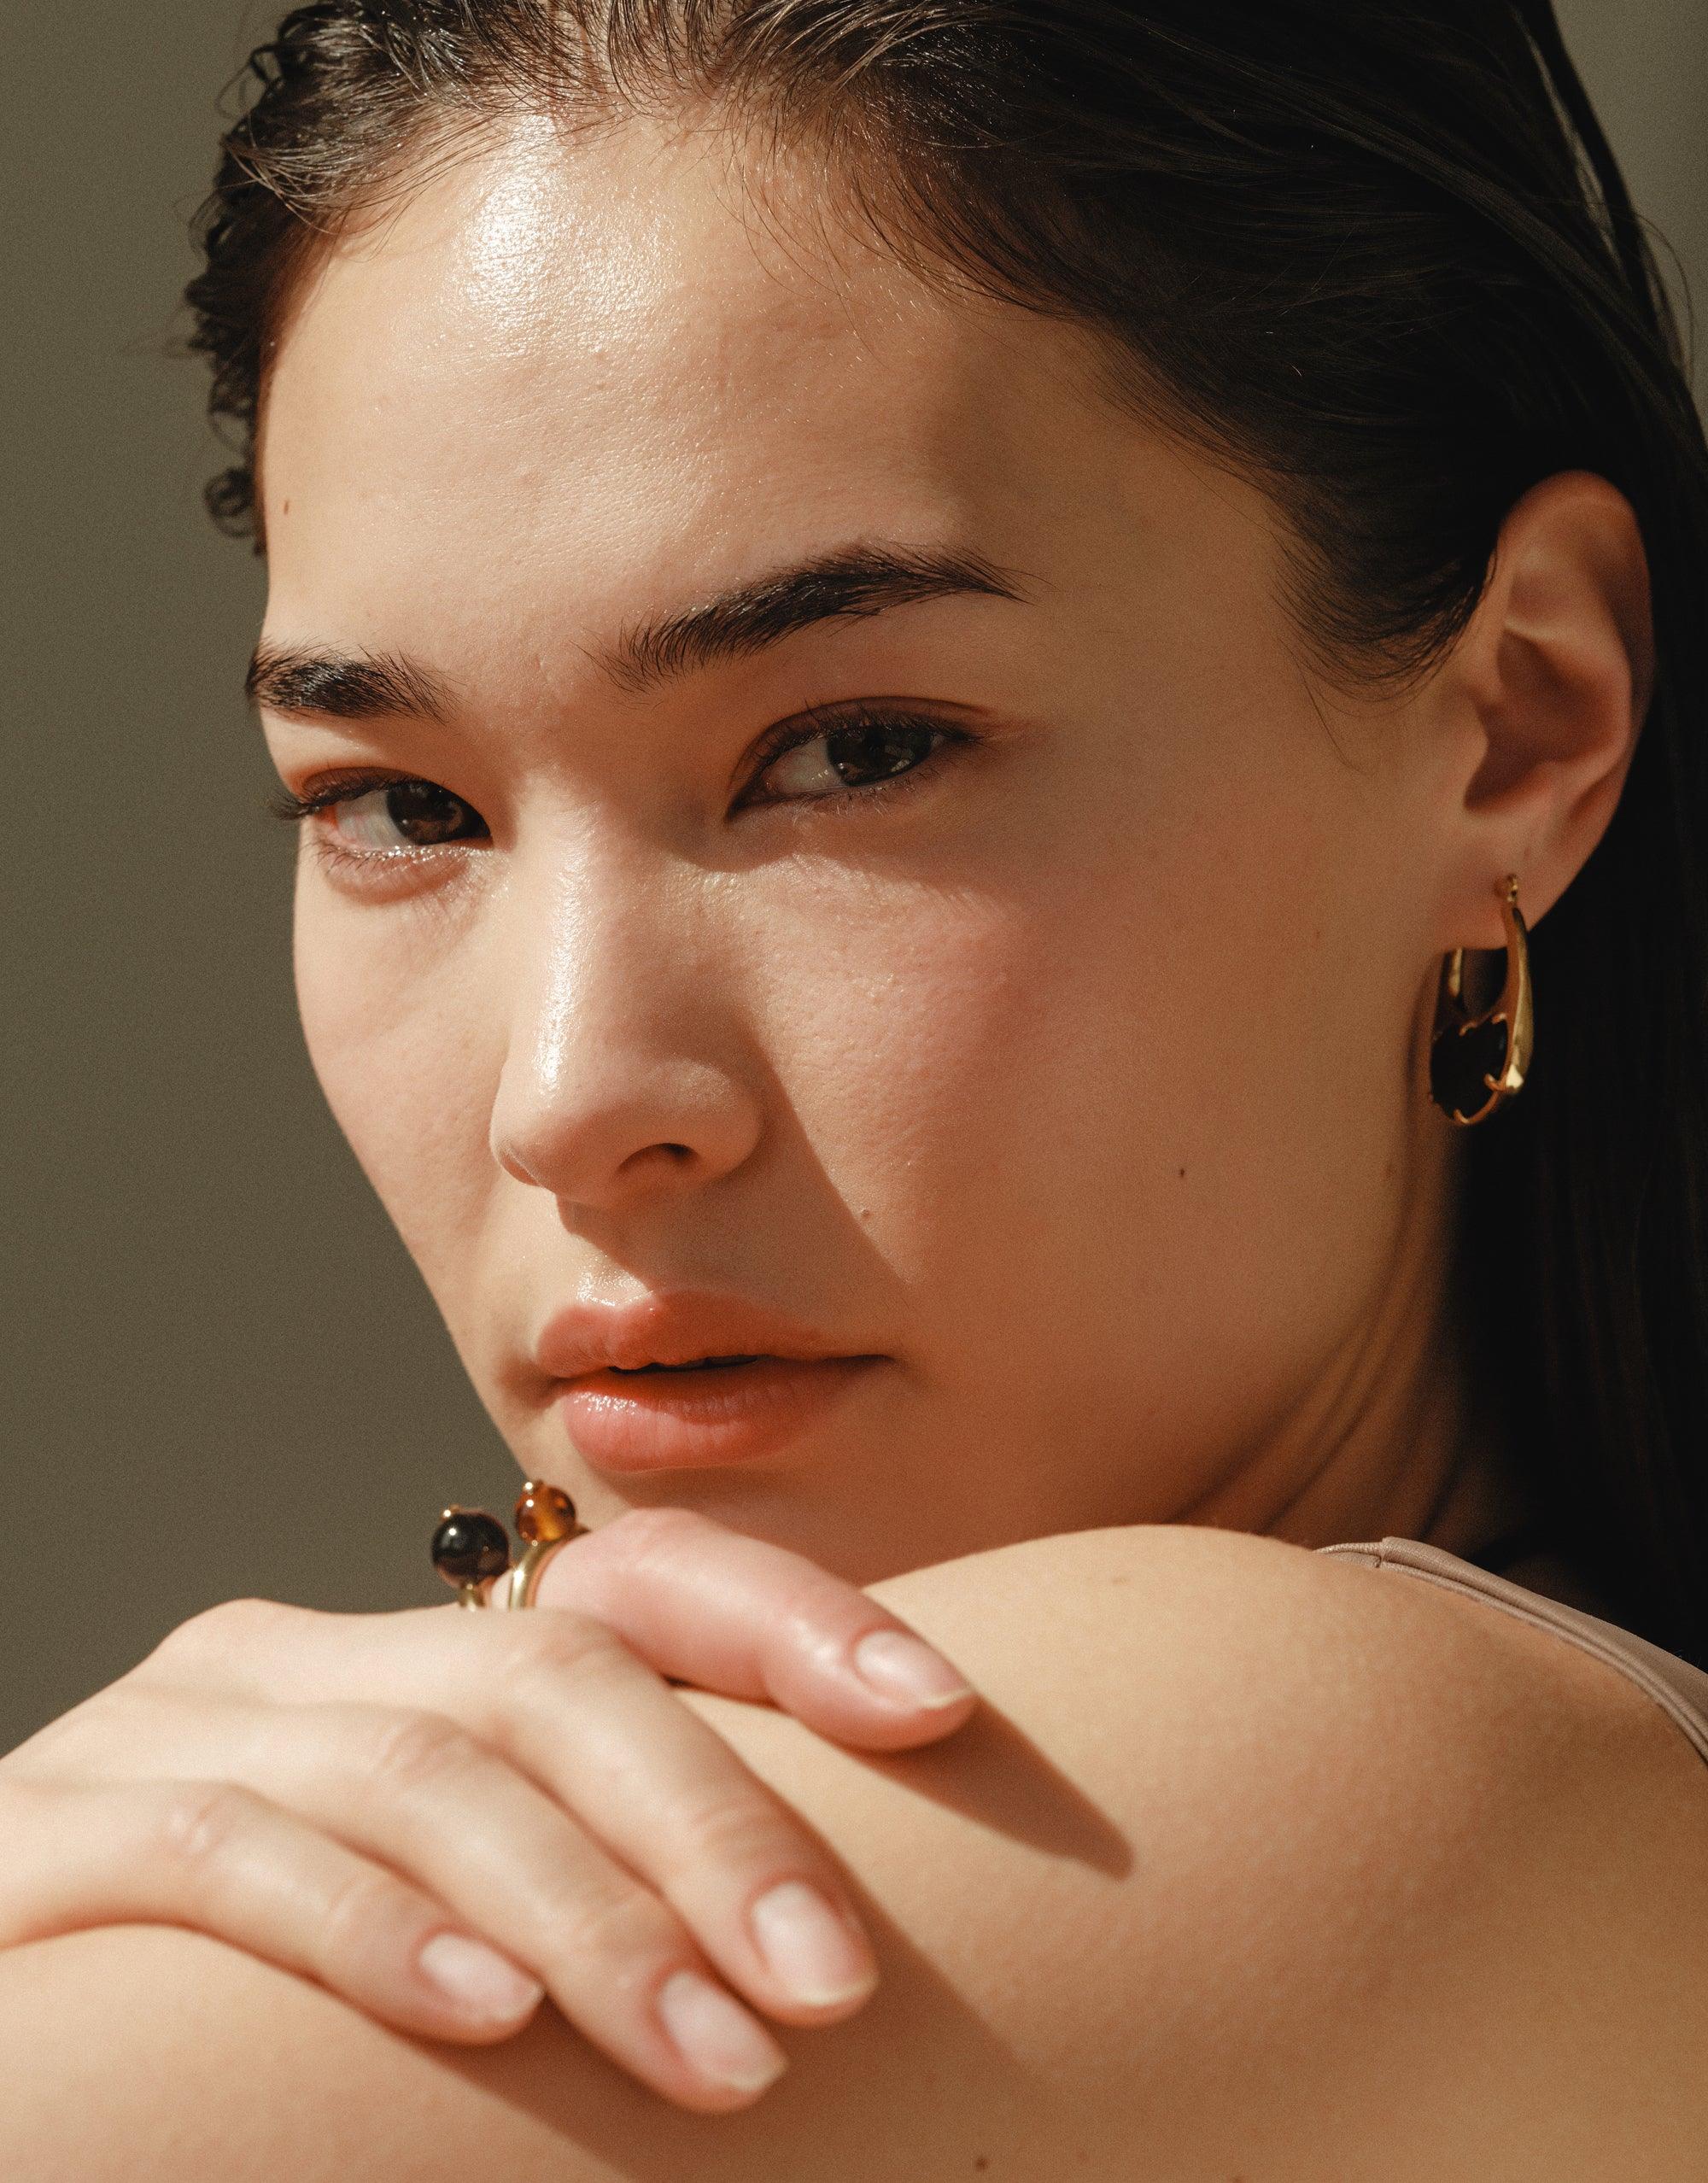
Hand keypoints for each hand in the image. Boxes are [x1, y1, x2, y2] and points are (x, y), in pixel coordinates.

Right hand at [0, 1507, 976, 2110]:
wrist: (13, 2076)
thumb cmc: (231, 2035)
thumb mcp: (437, 1940)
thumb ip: (580, 1909)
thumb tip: (807, 1974)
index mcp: (402, 1665)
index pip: (633, 1591)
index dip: (792, 1624)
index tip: (940, 1709)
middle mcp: (296, 1660)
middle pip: (551, 1676)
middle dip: (714, 1821)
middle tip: (834, 1979)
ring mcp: (167, 1729)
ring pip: (425, 1766)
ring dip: (591, 1914)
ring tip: (719, 2055)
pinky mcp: (48, 1833)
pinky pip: (235, 1850)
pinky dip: (376, 1930)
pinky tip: (489, 2013)